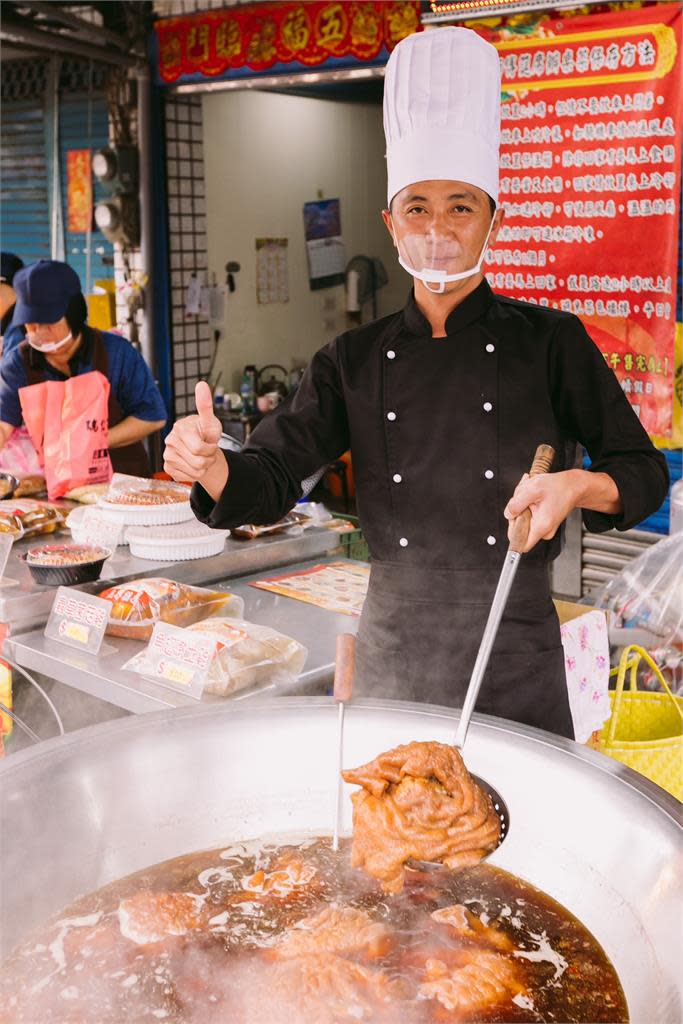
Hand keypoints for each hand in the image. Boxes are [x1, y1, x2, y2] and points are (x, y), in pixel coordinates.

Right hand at [163, 381, 227, 498]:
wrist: (200, 446)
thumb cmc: (206, 432)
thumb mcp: (210, 421)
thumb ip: (205, 405)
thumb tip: (201, 384)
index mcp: (180, 428)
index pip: (200, 449)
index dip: (210, 448)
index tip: (210, 442)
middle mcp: (170, 441)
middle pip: (198, 462)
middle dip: (209, 458)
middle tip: (207, 450)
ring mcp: (167, 454)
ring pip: (195, 472)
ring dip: (203, 467)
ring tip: (201, 456)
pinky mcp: (168, 467)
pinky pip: (187, 477)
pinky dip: (195, 473)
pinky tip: (192, 463)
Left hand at [503, 471, 578, 552]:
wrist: (574, 485)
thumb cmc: (559, 486)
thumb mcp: (532, 489)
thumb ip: (516, 504)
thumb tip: (508, 514)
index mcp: (541, 526)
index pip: (520, 544)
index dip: (513, 530)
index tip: (515, 516)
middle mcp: (544, 531)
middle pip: (519, 528)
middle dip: (517, 510)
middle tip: (524, 496)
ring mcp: (545, 528)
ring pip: (523, 520)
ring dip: (522, 505)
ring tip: (531, 494)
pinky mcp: (545, 522)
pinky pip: (529, 516)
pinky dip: (528, 505)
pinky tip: (534, 495)